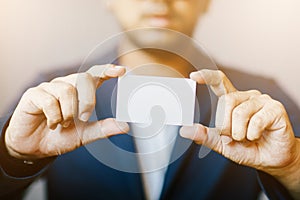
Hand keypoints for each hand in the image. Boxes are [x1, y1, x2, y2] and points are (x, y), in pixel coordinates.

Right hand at [5, 64, 128, 159]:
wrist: (33, 148)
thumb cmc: (59, 137)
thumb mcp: (84, 135)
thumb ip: (103, 129)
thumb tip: (124, 127)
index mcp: (79, 92)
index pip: (94, 74)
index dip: (106, 70)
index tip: (121, 71)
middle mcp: (65, 85)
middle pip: (84, 79)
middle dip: (88, 101)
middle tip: (83, 118)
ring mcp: (49, 88)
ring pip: (67, 90)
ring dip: (68, 112)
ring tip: (63, 124)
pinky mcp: (33, 94)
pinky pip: (49, 100)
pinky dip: (54, 116)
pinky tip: (51, 124)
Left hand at [180, 69, 299, 196]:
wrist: (271, 160)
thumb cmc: (248, 148)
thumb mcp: (222, 144)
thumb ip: (205, 136)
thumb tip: (185, 130)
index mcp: (233, 102)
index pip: (219, 82)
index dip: (207, 77)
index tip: (194, 76)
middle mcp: (246, 97)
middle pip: (225, 102)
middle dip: (225, 126)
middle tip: (234, 136)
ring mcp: (262, 101)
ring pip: (239, 112)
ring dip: (238, 132)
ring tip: (246, 137)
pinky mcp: (275, 109)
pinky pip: (256, 121)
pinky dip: (252, 134)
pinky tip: (257, 136)